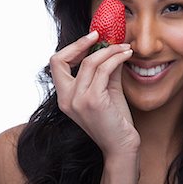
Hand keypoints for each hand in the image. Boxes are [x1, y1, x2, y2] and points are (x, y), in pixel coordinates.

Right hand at [49, 31, 140, 156]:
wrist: (122, 147)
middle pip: (59, 60)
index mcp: (65, 97)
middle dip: (79, 43)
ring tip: (124, 47)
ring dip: (109, 50)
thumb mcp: (106, 90)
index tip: (91, 39)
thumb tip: (111, 45)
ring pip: (89, 62)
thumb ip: (105, 69)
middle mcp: (66, 99)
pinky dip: (116, 58)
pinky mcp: (93, 101)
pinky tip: (126, 55)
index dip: (72, 48)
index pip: (56, 64)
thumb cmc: (114, 121)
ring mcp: (77, 100)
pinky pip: (103, 70)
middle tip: (99, 36)